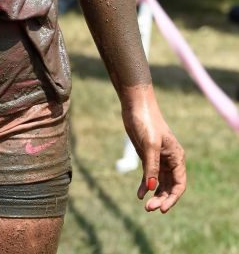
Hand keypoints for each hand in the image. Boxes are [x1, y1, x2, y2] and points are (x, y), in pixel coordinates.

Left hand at [121, 86, 185, 212]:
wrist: (135, 105)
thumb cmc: (146, 121)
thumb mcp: (149, 145)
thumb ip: (151, 166)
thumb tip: (152, 187)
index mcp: (176, 157)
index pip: (179, 184)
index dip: (172, 198)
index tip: (162, 208)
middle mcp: (170, 160)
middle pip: (169, 186)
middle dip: (162, 198)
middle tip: (149, 208)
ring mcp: (158, 159)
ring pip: (160, 183)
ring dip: (154, 194)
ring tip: (145, 205)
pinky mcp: (147, 156)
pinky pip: (149, 176)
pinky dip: (145, 186)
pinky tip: (140, 194)